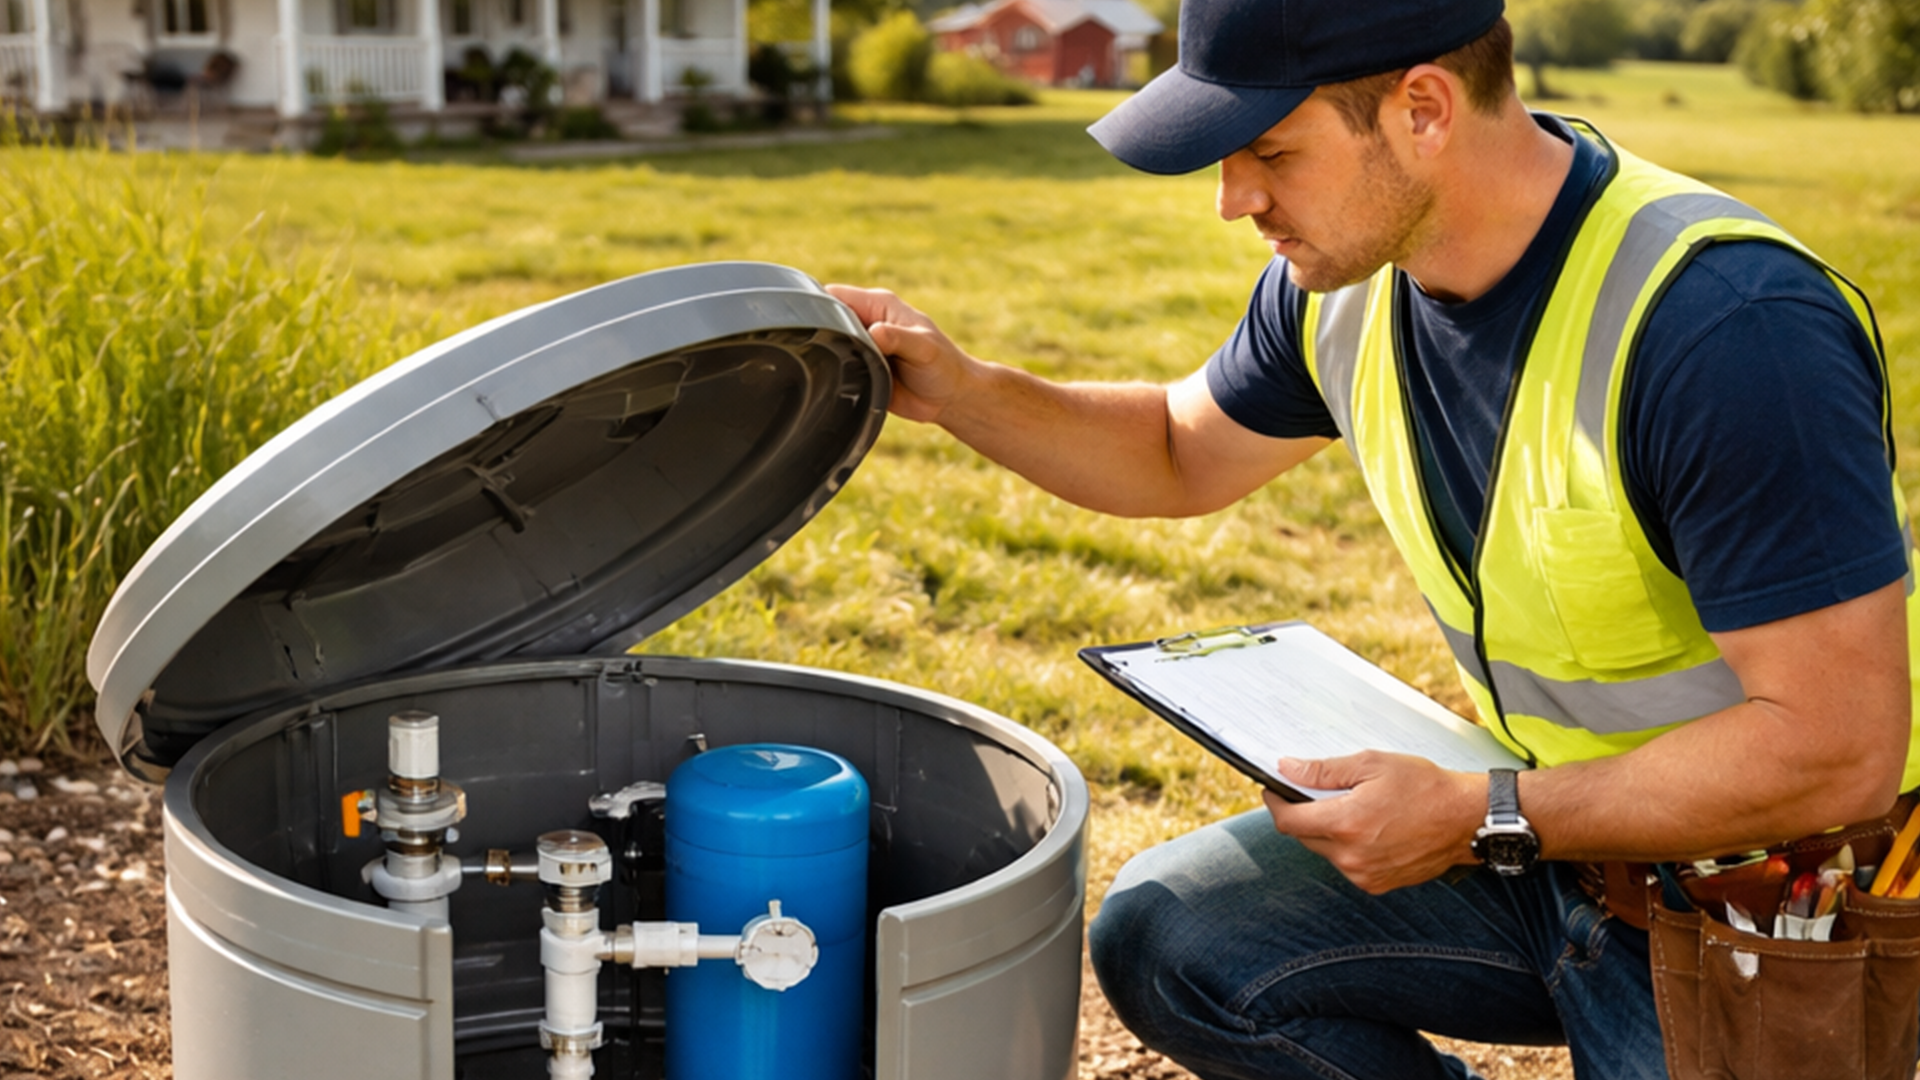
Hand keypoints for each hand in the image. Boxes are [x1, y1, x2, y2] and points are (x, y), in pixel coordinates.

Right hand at [824, 284, 974, 423]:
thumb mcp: (924, 348)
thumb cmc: (944, 367)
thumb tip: (874, 333)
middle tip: (814, 352)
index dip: (817, 306)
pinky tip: (827, 383)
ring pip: (828, 344)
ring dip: (824, 355)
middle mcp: (867, 323)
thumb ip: (898, 337)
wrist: (951, 399)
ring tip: (823, 369)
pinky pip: (836, 368)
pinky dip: (830, 374)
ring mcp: (862, 346)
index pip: (835, 295)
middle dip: (816, 332)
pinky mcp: (861, 369)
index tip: (807, 325)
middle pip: (826, 319)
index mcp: (878, 306)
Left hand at [1263, 752, 1484, 893]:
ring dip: (1327, 832)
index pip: (1288, 821)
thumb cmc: (1424, 786)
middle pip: (1303, 837)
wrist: (1466, 819)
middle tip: (1319, 794)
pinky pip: (1346, 865)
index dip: (1275, 803)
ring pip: (1325, 852)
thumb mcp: (1371, 765)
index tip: (1274, 790)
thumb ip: (1323, 771)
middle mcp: (1350, 856)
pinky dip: (1348, 848)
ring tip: (1354, 810)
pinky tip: (1370, 830)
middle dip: (1304, 814)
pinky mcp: (1377, 885)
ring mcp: (1363, 874)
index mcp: (1345, 823)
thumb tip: (1287, 769)